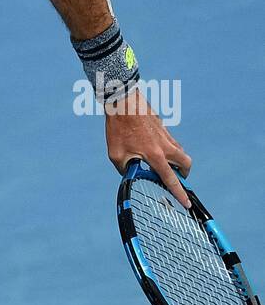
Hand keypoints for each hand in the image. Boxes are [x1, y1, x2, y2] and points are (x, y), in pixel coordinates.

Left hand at [104, 87, 191, 207]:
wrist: (122, 100)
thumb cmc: (118, 127)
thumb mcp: (116, 154)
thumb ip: (125, 168)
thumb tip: (130, 174)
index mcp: (155, 155)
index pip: (171, 179)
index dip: (180, 193)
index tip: (187, 203)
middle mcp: (165, 145)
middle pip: (185, 163)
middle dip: (184, 173)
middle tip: (176, 178)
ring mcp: (165, 134)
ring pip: (179, 150)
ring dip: (175, 159)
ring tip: (161, 162)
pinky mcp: (161, 125)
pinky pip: (169, 140)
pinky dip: (166, 147)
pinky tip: (150, 144)